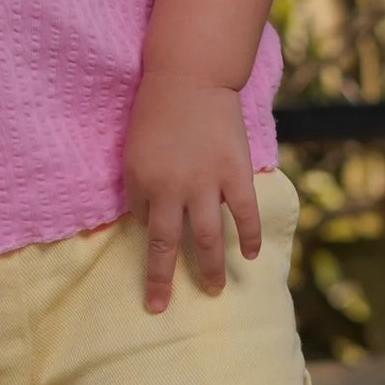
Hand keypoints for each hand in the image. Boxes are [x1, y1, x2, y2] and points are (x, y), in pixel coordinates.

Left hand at [122, 71, 261, 312]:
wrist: (191, 77)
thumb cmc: (156, 109)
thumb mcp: (133, 148)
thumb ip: (139, 185)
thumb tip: (145, 218)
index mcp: (142, 182)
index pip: (141, 222)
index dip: (146, 233)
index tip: (151, 248)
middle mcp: (172, 189)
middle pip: (166, 244)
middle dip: (161, 280)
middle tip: (159, 307)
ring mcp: (206, 184)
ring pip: (207, 238)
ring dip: (208, 268)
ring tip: (212, 290)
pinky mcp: (235, 174)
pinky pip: (244, 214)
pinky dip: (248, 236)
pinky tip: (250, 255)